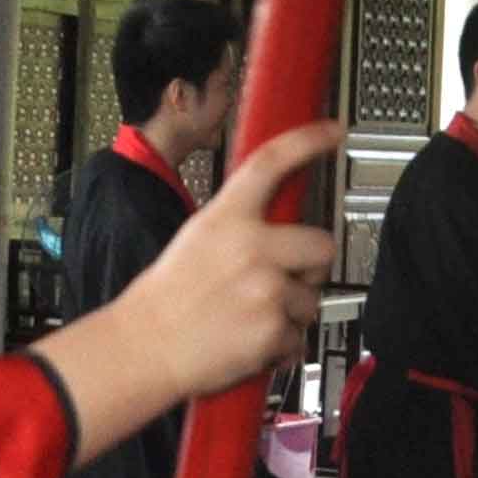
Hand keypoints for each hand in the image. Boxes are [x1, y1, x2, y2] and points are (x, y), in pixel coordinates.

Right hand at [116, 122, 340, 396]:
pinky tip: (247, 339)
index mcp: (226, 217)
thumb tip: (276, 225)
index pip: (271, 162)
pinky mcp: (274, 329)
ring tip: (248, 316)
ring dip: (290, 312)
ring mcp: (266, 288)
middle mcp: (252, 247)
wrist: (145, 346)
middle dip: (310, 266)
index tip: (332, 131)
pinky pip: (299, 336)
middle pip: (322, 244)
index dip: (307, 141)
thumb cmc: (166, 297)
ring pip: (312, 298)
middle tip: (283, 279)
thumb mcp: (197, 239)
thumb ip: (239, 226)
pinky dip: (279, 345)